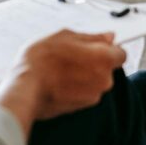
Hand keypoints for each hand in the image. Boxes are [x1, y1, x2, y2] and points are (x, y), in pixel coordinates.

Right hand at [0, 30, 125, 135]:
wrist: (24, 90)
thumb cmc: (41, 61)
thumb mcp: (65, 37)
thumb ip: (92, 37)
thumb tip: (109, 37)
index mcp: (103, 58)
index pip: (121, 53)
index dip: (109, 49)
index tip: (98, 47)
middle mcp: (104, 79)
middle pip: (108, 68)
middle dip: (95, 62)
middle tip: (73, 56)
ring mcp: (94, 96)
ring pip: (96, 81)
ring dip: (85, 75)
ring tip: (62, 69)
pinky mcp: (82, 107)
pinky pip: (85, 92)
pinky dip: (77, 88)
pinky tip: (60, 82)